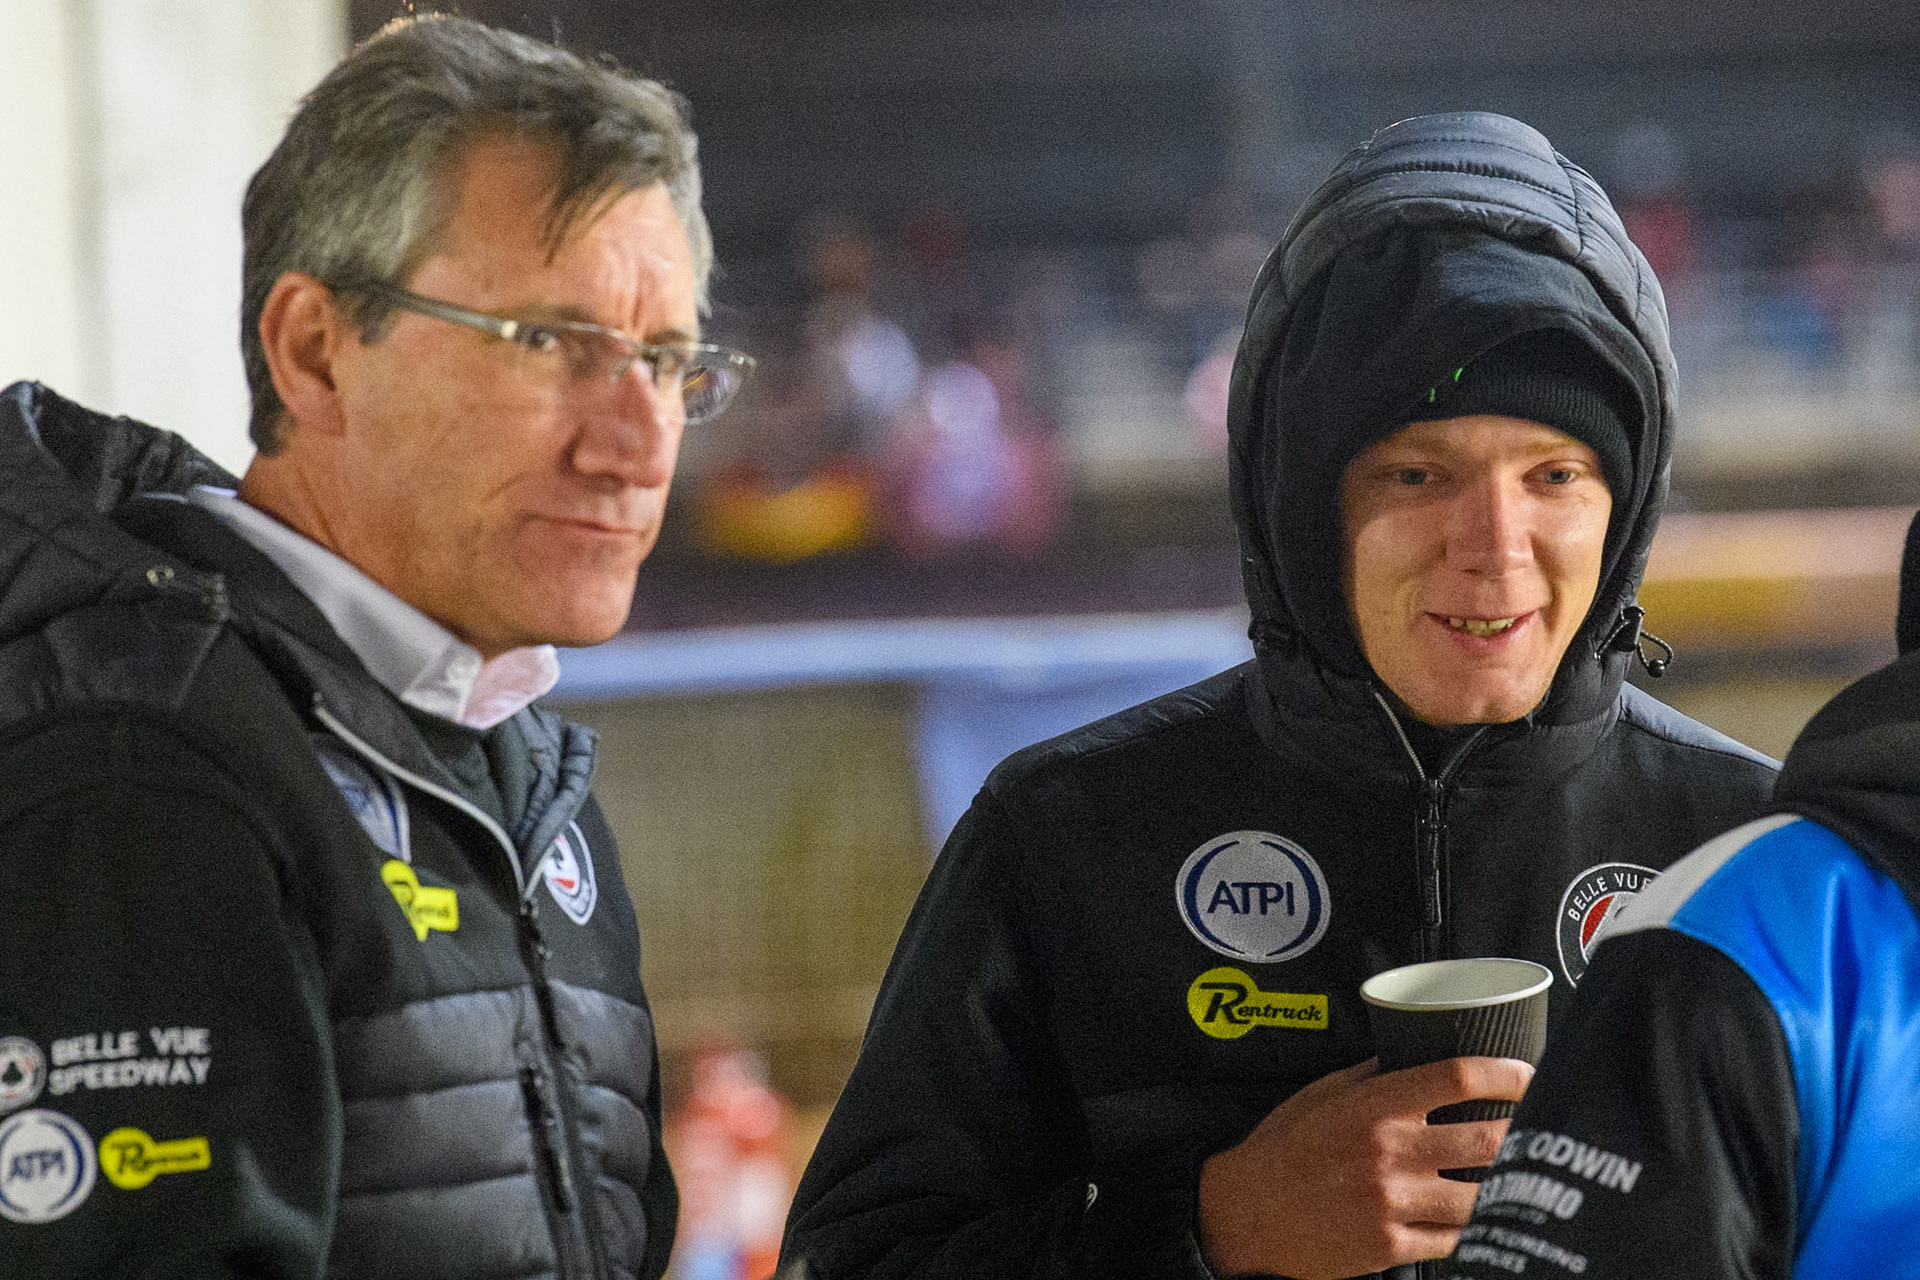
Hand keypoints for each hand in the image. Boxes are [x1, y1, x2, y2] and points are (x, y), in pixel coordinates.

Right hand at [1196, 1055, 1532, 1279]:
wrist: (1247, 1212)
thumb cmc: (1284, 1147)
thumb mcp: (1323, 1094)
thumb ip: (1374, 1075)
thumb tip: (1420, 1053)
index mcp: (1373, 1106)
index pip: (1457, 1078)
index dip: (1505, 1074)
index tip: (1526, 1074)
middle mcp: (1388, 1152)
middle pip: (1487, 1139)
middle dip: (1525, 1133)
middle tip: (1538, 1129)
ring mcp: (1391, 1203)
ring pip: (1481, 1197)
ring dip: (1505, 1187)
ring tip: (1520, 1177)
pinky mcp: (1390, 1247)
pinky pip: (1453, 1239)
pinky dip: (1472, 1228)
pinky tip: (1479, 1217)